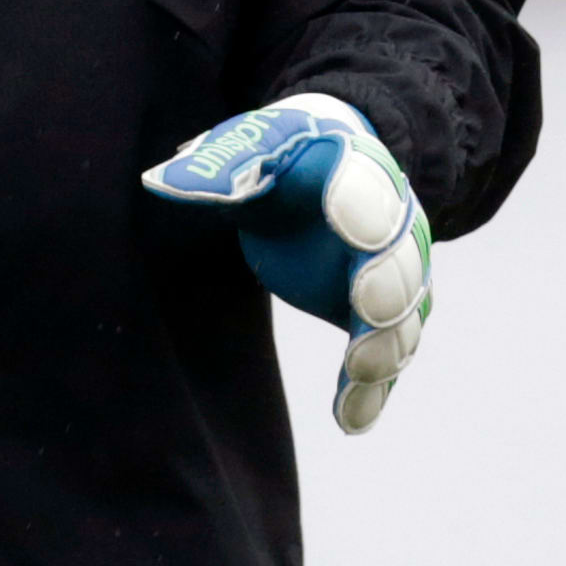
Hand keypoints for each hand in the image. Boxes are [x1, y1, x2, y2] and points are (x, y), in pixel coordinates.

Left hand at [143, 93, 432, 433]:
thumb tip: (160, 184)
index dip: (358, 202)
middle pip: (401, 252)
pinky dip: (373, 388)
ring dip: (387, 342)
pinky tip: (350, 419)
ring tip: (360, 374)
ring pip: (405, 308)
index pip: (363, 181)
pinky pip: (387, 353)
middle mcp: (390, 215)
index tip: (346, 224)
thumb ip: (217, 167)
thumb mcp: (246, 145)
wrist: (322, 168)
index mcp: (351, 162)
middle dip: (388, 280)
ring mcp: (392, 268)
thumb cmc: (278, 155)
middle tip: (370, 309)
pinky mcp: (377, 314)